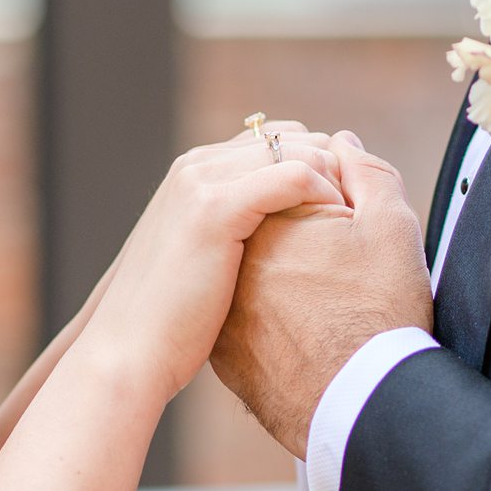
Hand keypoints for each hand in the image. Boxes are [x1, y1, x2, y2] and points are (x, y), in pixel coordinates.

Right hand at [80, 124, 348, 405]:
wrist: (127, 353)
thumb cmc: (169, 325)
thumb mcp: (202, 265)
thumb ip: (231, 239)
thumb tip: (268, 244)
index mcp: (193, 173)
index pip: (273, 140)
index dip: (317, 163)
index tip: (345, 202)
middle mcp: (196, 166)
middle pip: (291, 137)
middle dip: (332, 165)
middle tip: (362, 208)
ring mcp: (203, 182)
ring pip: (297, 150)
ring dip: (335, 179)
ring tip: (358, 220)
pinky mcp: (216, 209)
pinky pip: (293, 176)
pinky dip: (325, 194)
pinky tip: (341, 227)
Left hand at [213, 133, 431, 455]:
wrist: (361, 407)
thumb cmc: (381, 318)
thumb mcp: (391, 229)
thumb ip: (367, 173)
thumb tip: (340, 143)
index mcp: (267, 220)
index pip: (289, 183)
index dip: (331, 198)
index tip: (356, 227)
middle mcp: (232, 260)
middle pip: (265, 226)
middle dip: (302, 232)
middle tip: (344, 266)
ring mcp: (224, 308)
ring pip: (252, 273)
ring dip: (283, 272)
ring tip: (331, 299)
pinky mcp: (226, 351)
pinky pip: (245, 317)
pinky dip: (270, 315)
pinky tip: (307, 328)